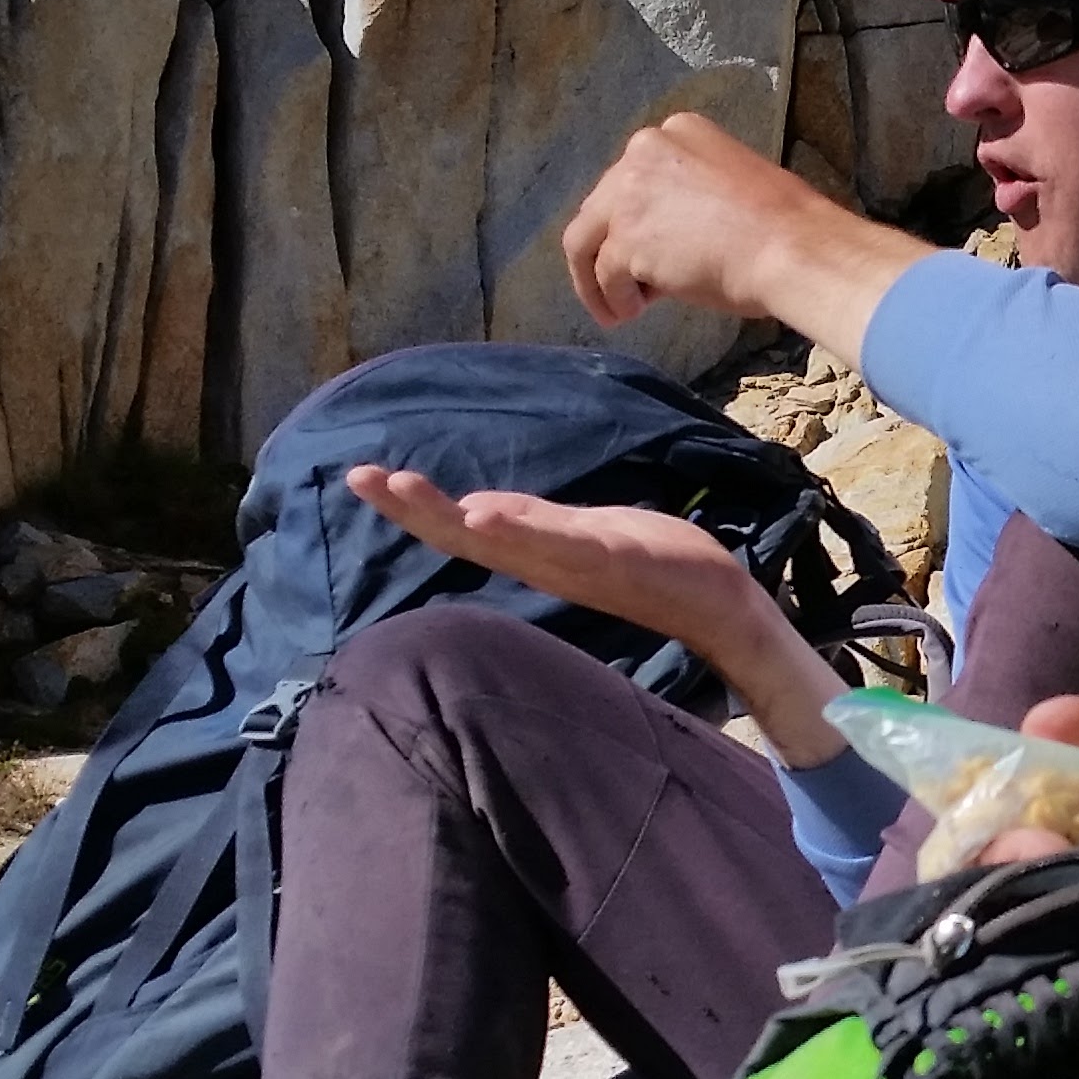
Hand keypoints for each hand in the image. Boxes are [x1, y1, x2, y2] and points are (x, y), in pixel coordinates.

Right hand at [344, 466, 844, 761]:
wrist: (719, 601)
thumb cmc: (654, 563)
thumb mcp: (582, 533)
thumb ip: (532, 522)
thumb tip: (472, 509)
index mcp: (536, 552)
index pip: (462, 525)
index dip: (413, 507)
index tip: (366, 478)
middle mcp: (542, 564)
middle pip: (462, 535)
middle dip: (409, 509)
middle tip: (359, 477)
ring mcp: (572, 566)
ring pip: (497, 541)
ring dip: (446, 516)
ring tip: (402, 488)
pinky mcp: (609, 562)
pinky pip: (555, 548)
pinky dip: (517, 533)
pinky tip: (481, 519)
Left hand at [561, 110, 932, 359]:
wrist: (792, 249)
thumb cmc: (783, 226)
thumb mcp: (732, 188)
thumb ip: (691, 199)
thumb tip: (668, 238)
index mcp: (678, 131)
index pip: (633, 176)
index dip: (632, 217)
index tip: (644, 247)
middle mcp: (644, 151)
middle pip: (600, 206)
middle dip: (606, 248)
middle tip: (620, 284)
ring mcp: (629, 193)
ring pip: (586, 240)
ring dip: (595, 278)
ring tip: (617, 308)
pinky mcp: (626, 238)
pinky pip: (604, 275)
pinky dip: (615, 299)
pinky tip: (633, 313)